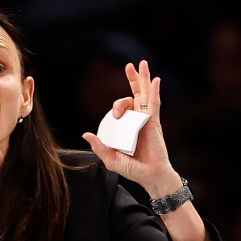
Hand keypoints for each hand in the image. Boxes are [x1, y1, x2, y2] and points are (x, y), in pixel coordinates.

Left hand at [81, 60, 179, 194]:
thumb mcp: (111, 158)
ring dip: (144, 79)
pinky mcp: (154, 122)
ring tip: (144, 64)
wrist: (149, 176)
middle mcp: (138, 120)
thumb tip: (85, 135)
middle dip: (133, 79)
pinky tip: (155, 80)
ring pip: (145, 95)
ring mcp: (147, 119)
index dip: (117, 106)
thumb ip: (99, 147)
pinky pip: (154, 104)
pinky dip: (154, 91)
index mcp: (127, 126)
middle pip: (135, 95)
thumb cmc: (132, 169)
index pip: (122, 108)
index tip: (115, 115)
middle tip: (130, 66)